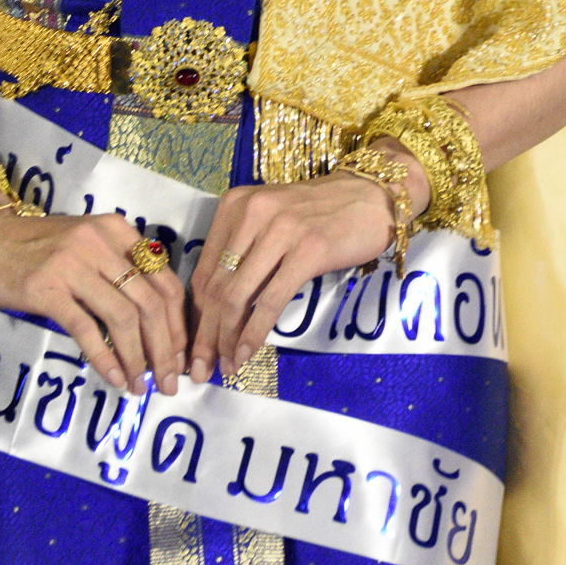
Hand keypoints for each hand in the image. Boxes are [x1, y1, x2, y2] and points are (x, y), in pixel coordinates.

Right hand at [0, 205, 185, 396]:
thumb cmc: (39, 248)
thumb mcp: (88, 245)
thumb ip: (119, 271)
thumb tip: (156, 329)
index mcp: (118, 230)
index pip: (165, 281)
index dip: (178, 325)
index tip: (181, 357)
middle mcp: (100, 242)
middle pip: (150, 303)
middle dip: (165, 350)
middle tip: (168, 383)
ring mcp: (72, 264)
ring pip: (123, 318)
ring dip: (137, 359)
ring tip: (139, 386)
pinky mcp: (46, 287)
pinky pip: (86, 329)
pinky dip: (105, 358)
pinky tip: (113, 377)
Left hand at [187, 147, 427, 383]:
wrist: (372, 196)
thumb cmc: (320, 213)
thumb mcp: (270, 222)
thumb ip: (243, 254)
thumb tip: (216, 311)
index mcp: (234, 205)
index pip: (205, 269)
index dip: (195, 314)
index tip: (193, 345)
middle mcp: (252, 213)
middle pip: (216, 286)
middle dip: (205, 334)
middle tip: (202, 369)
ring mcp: (280, 230)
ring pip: (238, 296)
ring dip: (227, 339)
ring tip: (226, 367)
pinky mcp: (308, 250)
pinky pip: (271, 300)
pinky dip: (255, 332)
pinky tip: (248, 353)